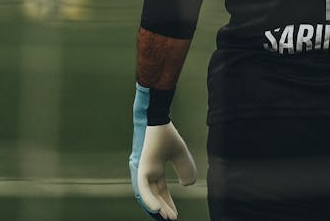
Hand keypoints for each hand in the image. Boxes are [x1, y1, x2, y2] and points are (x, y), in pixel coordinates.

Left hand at [130, 86, 195, 219]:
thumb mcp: (180, 155)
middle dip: (163, 209)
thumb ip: (185, 169)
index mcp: (155, 170)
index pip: (160, 192)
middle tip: (171, 219)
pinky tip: (156, 208)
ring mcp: (144, 170)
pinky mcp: (142, 167)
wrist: (159, 120)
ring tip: (165, 217)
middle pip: (154, 196)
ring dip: (157, 207)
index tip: (174, 215)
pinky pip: (144, 188)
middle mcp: (148, 172)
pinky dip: (149, 199)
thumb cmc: (167, 135)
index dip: (167, 203)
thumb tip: (188, 185)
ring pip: (148, 195)